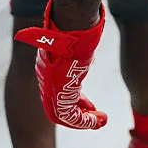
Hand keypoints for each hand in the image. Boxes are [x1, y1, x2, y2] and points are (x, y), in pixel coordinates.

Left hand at [15, 0, 107, 129]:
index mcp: (48, 70)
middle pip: (57, 108)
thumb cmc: (74, 28)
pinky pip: (70, 115)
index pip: (58, 93)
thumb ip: (78, 44)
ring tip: (100, 122)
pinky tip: (98, 120)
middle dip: (77, 116)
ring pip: (63, 115)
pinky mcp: (59, 92)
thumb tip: (90, 29)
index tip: (89, 106)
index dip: (74, 102)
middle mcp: (47, 81)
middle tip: (94, 119)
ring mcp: (51, 88)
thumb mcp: (75, 40)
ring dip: (83, 121)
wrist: (69, 26)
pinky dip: (84, 121)